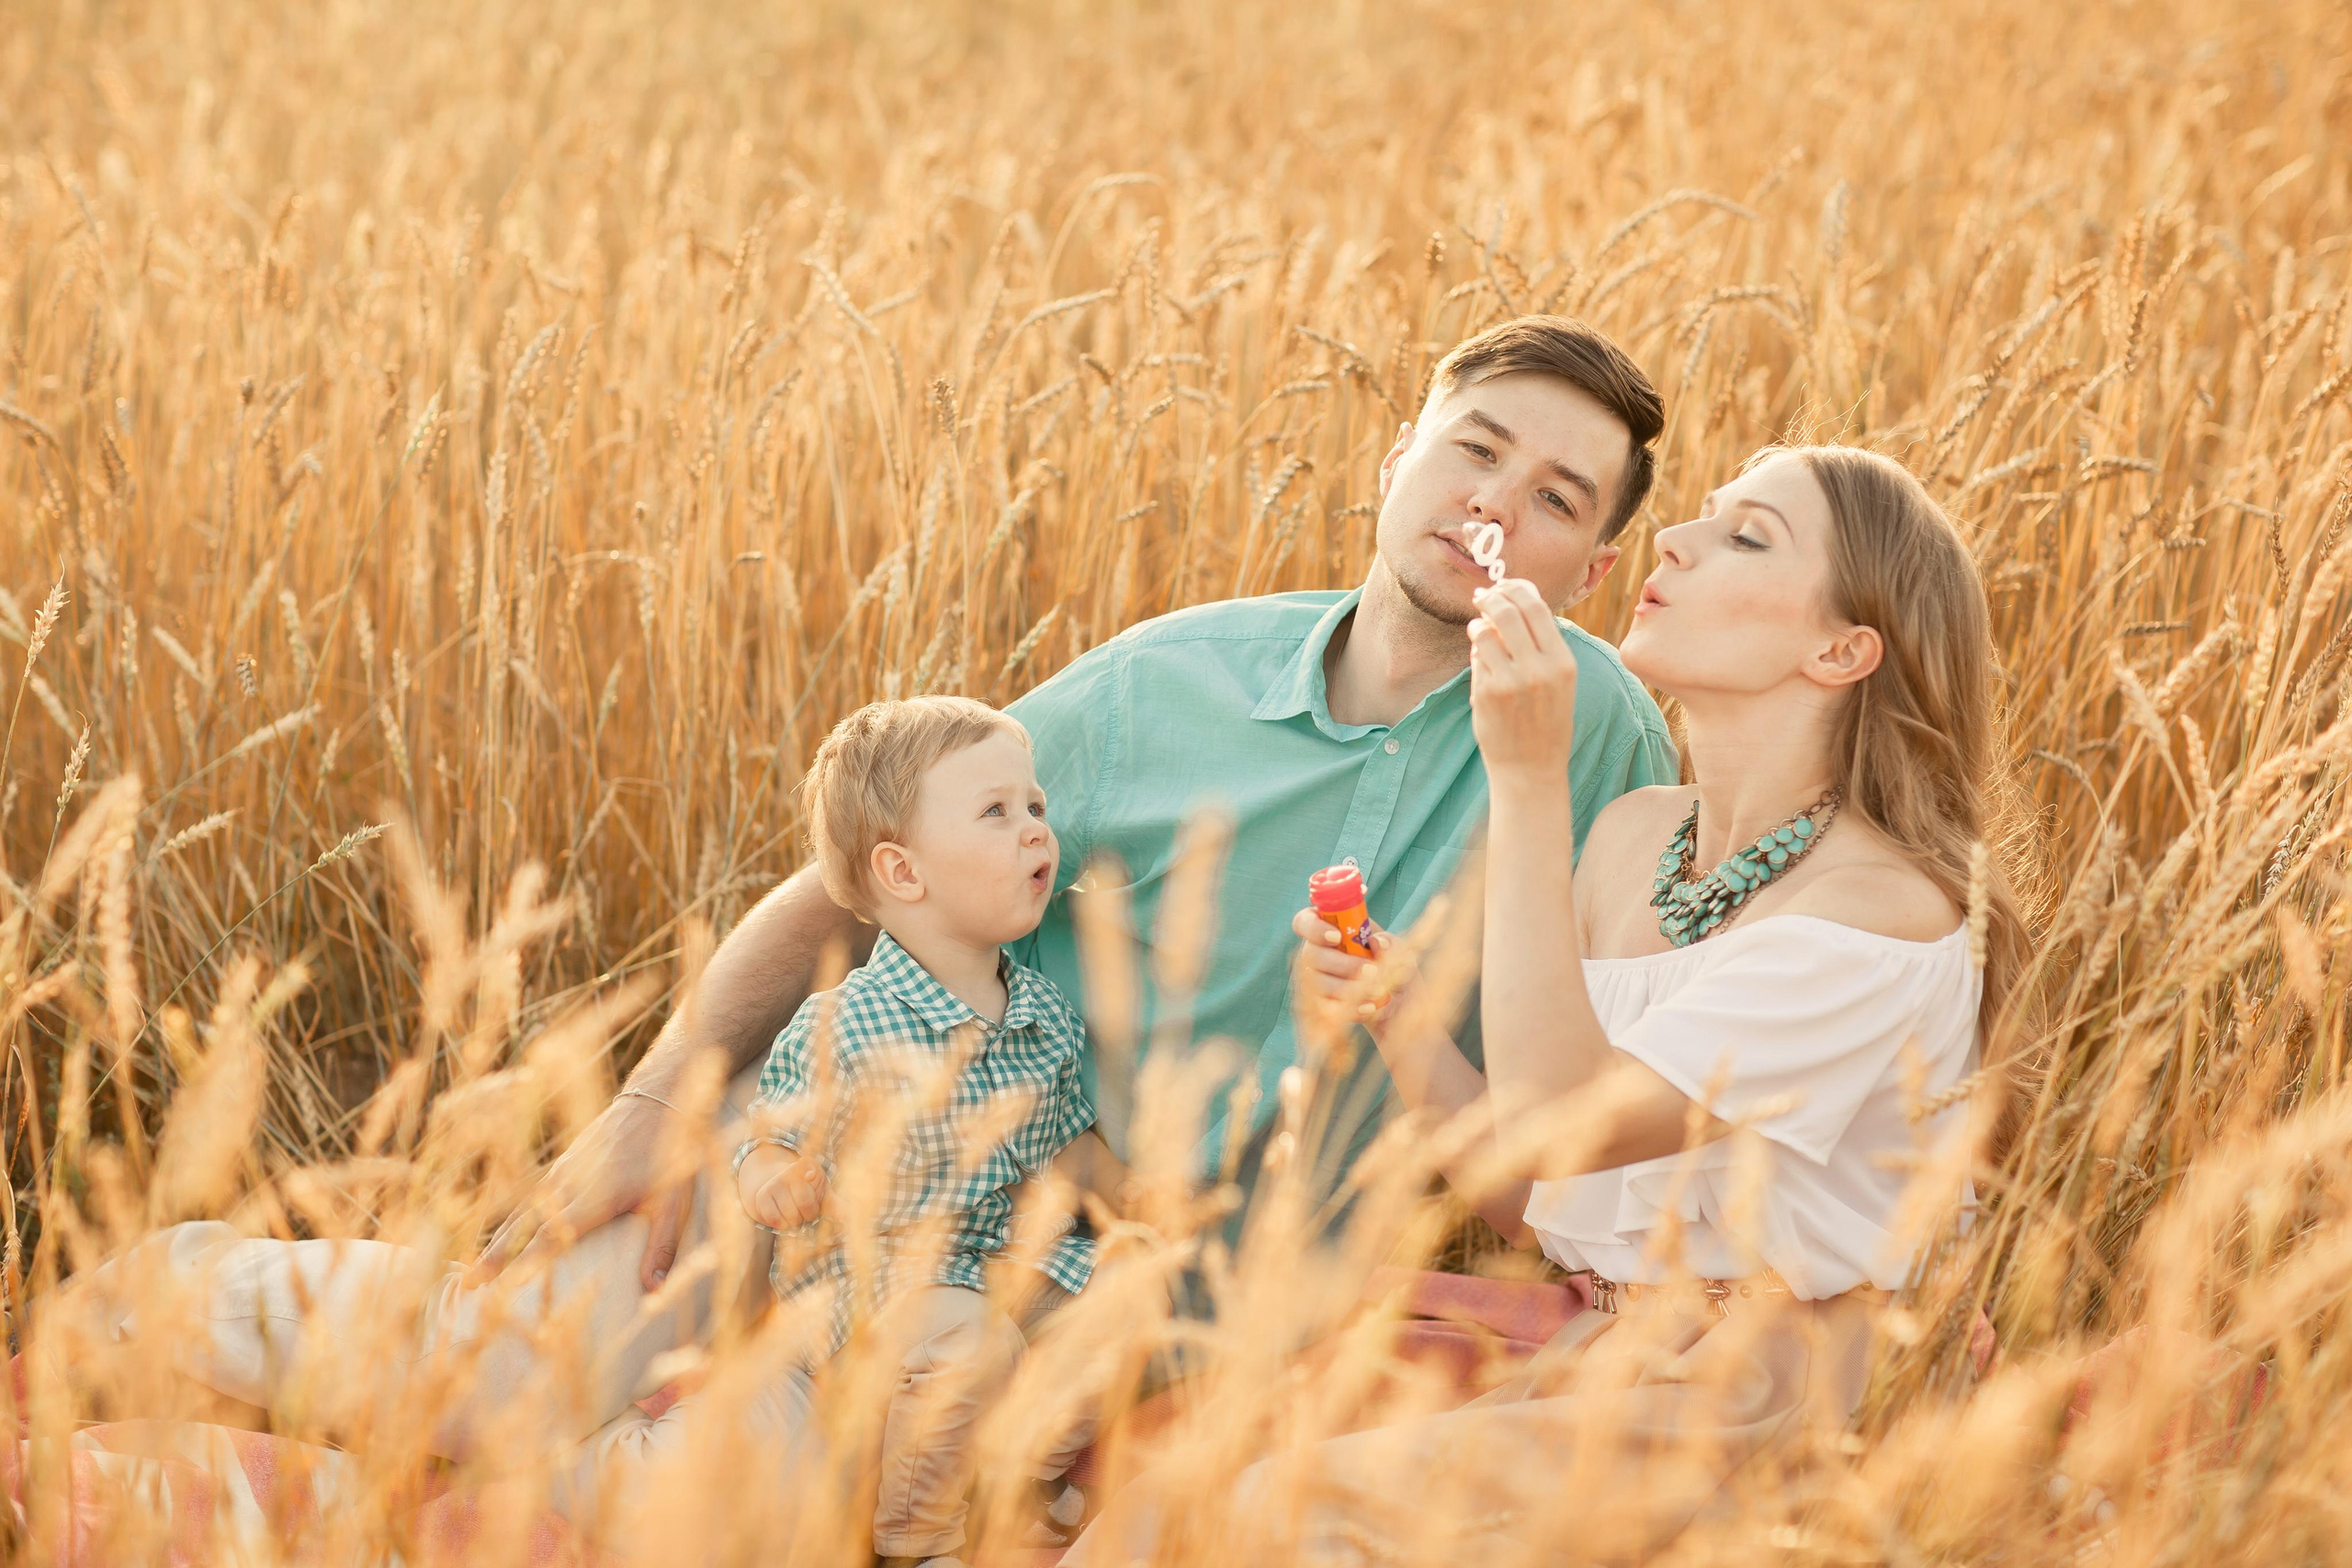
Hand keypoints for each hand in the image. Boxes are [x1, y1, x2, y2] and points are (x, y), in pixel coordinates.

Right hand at [473, 1090, 689, 1289]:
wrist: (654, 1103)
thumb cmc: (669, 1156)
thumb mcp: (676, 1201)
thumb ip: (663, 1245)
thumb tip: (653, 1291)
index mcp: (600, 1194)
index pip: (558, 1231)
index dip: (532, 1259)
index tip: (508, 1285)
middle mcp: (572, 1183)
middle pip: (526, 1225)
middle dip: (497, 1257)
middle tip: (468, 1286)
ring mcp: (562, 1173)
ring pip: (521, 1213)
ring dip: (496, 1244)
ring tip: (472, 1276)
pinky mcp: (560, 1168)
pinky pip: (528, 1200)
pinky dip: (509, 1224)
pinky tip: (498, 1245)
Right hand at [737, 1143, 827, 1229]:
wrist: (779, 1189)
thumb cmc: (807, 1193)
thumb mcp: (823, 1194)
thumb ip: (834, 1204)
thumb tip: (849, 1214)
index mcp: (809, 1165)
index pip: (810, 1169)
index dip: (811, 1173)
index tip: (810, 1175)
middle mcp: (790, 1171)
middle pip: (805, 1202)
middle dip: (809, 1213)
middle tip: (807, 1210)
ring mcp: (774, 1182)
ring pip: (790, 1214)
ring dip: (796, 1221)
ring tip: (796, 1213)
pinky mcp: (762, 1196)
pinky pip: (775, 1219)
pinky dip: (782, 1224)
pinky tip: (784, 1218)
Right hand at [1291, 905, 1402, 1033]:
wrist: (1400, 1003)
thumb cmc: (1395, 966)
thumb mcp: (1400, 951)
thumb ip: (1390, 943)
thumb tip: (1376, 942)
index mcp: (1329, 928)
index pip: (1304, 922)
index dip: (1314, 928)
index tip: (1337, 937)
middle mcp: (1315, 952)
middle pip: (1310, 954)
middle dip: (1342, 964)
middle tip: (1372, 970)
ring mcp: (1314, 980)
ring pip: (1317, 983)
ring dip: (1347, 987)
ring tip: (1378, 991)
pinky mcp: (1319, 1006)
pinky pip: (1324, 1007)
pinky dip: (1349, 1008)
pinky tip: (1370, 1007)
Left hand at [1467, 578, 1577, 778]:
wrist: (1531, 768)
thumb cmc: (1545, 721)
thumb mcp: (1559, 682)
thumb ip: (1542, 646)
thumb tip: (1514, 604)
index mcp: (1563, 662)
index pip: (1538, 608)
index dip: (1517, 589)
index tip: (1505, 585)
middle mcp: (1540, 668)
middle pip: (1509, 611)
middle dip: (1492, 597)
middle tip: (1482, 596)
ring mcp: (1511, 680)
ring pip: (1486, 631)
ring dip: (1478, 623)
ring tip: (1478, 627)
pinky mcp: (1487, 693)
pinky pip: (1476, 656)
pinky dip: (1474, 648)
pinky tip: (1479, 653)